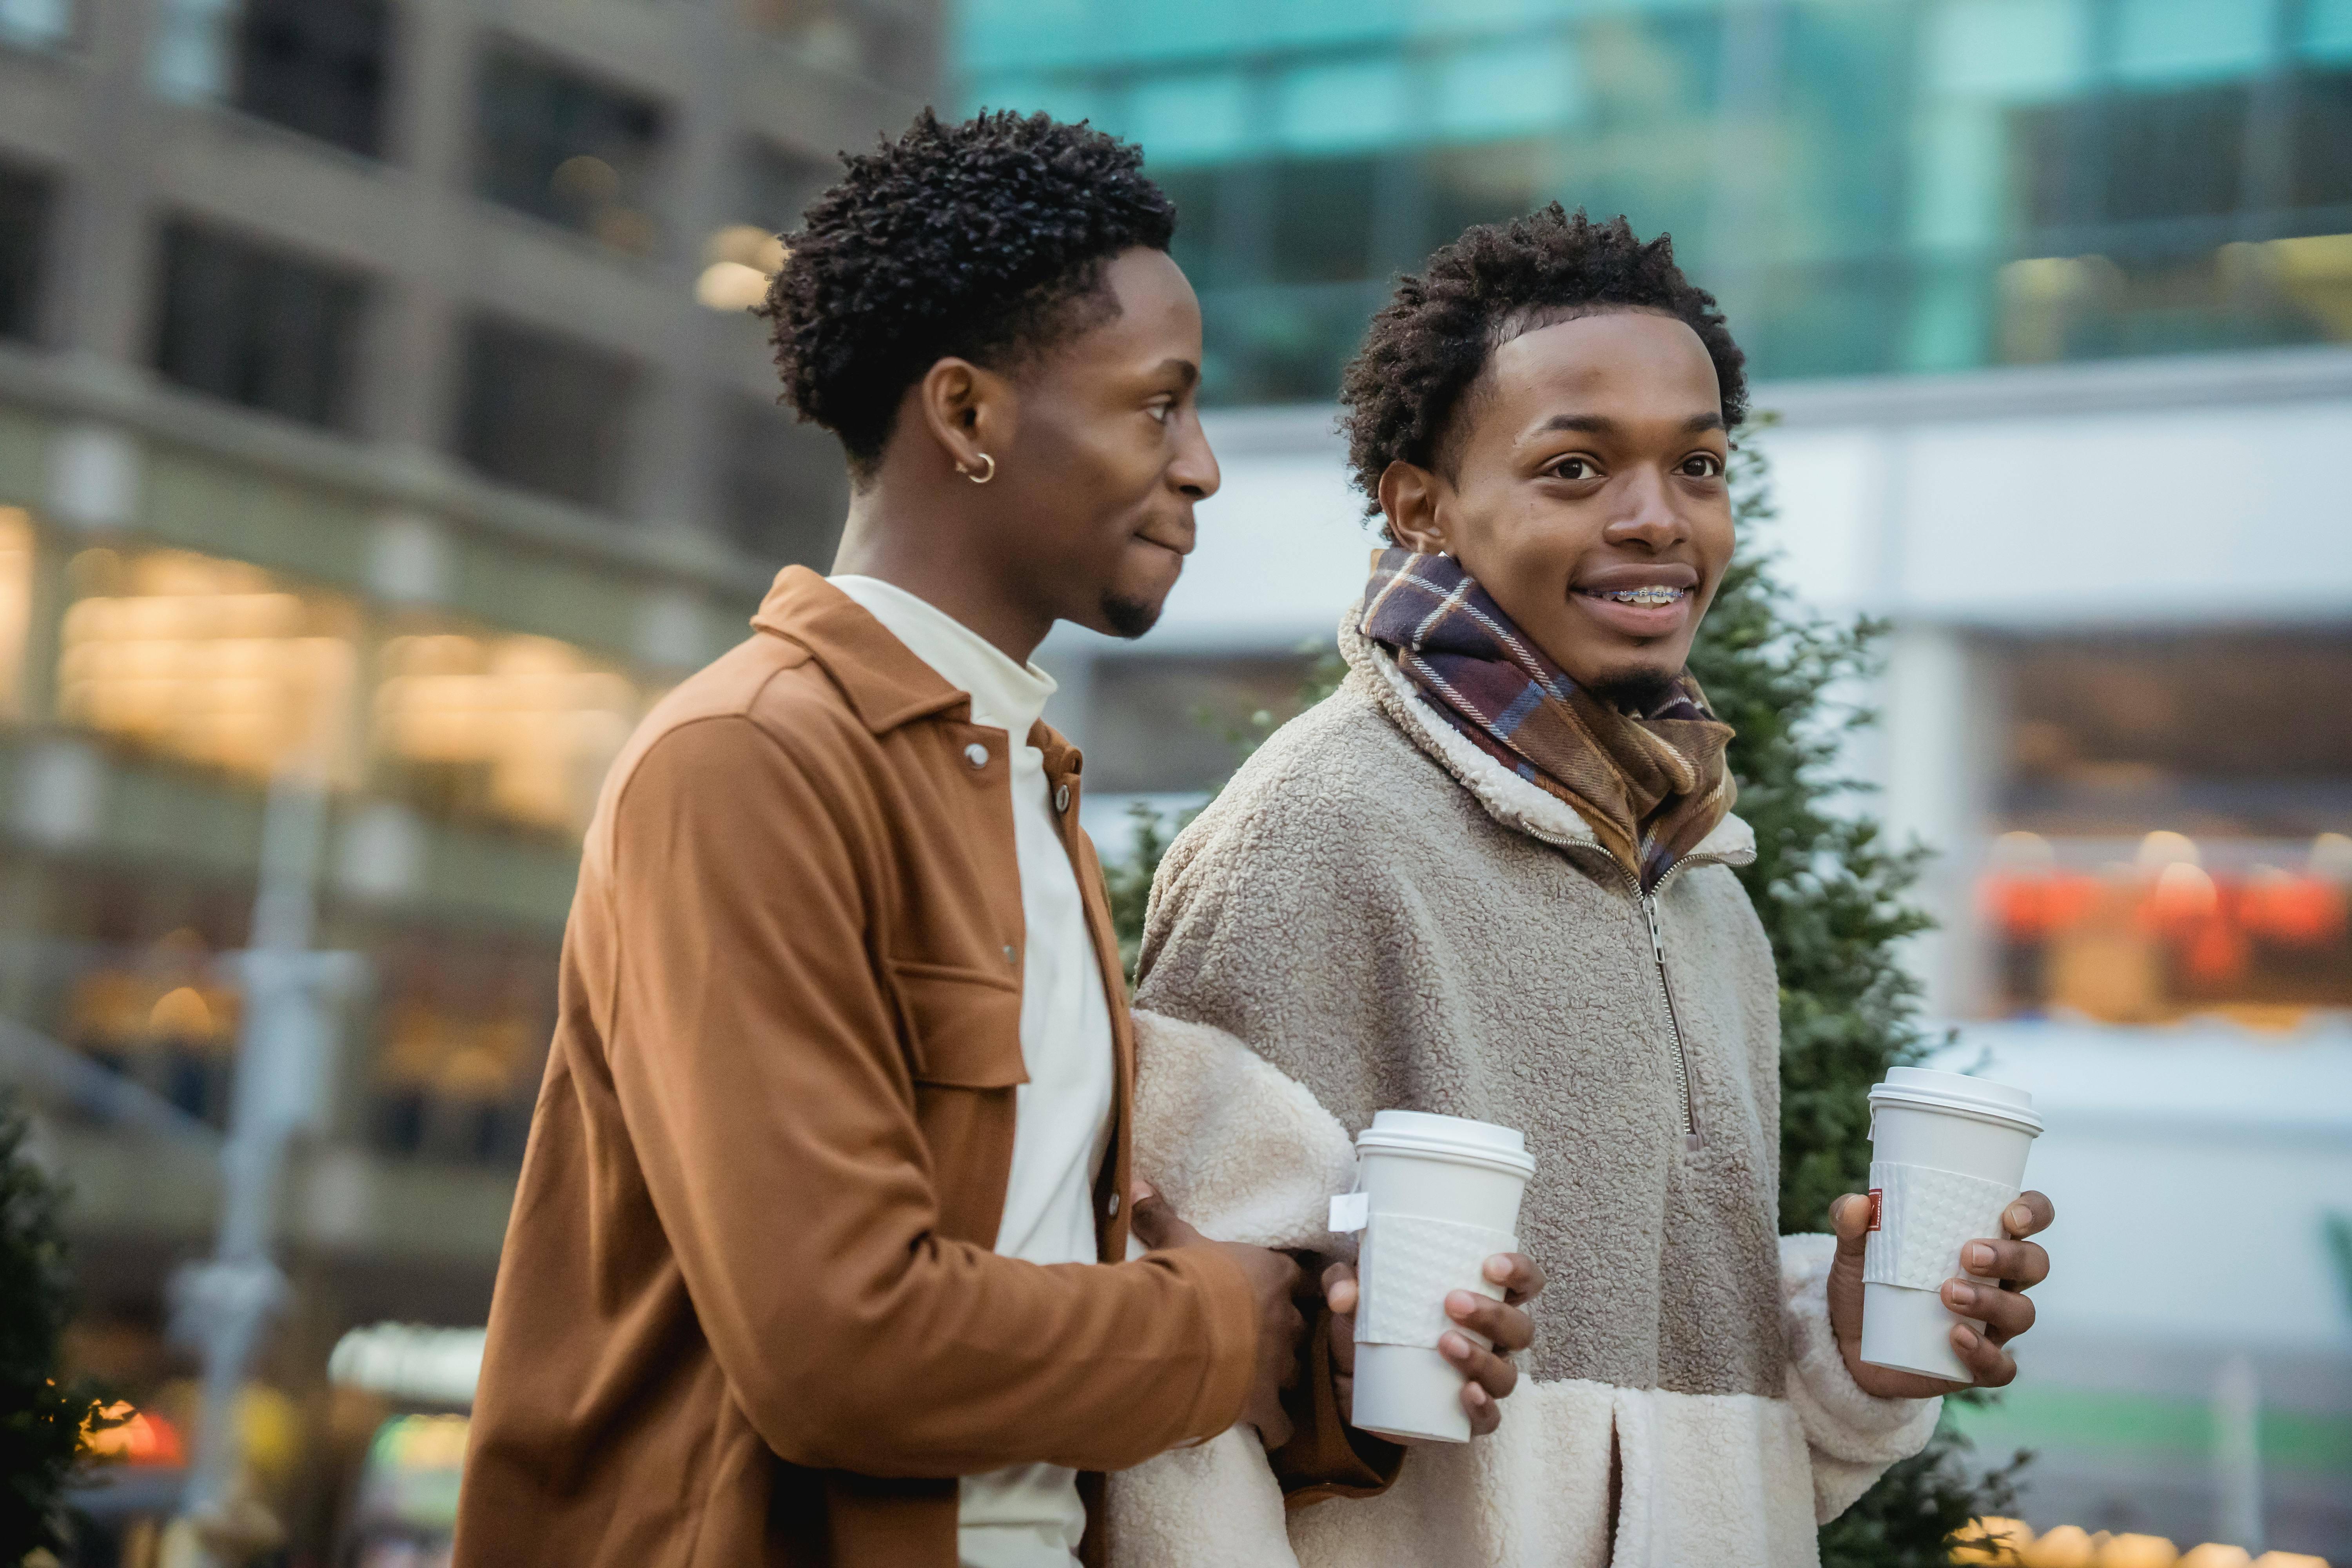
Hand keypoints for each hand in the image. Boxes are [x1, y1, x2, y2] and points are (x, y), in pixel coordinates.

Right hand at [1130, 1182, 1305, 1446]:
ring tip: (1258, 1379)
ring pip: (1295, 1372)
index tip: (1278, 1291)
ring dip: (1280, 1376)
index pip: (1301, 1277)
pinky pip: (1283, 1422)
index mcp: (1273, 1275)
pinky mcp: (1265, 1404)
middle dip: (1285, 1333)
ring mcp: (1279, 1364)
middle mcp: (1285, 1318)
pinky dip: (1275, 1426)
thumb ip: (1160, 1216)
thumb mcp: (1174, 1242)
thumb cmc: (1181, 1282)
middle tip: (1262, 1338)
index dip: (1290, 1285)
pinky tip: (1265, 1428)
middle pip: (1301, 1327)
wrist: (1175, 1337)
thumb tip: (1139, 1182)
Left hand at [1323, 1251, 1544, 1436]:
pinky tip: (1467, 1394)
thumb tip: (1344, 1294)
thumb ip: (1344, 1282)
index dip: (1519, 1271)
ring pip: (1507, 1374)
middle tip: (1452, 1303)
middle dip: (1493, 1314)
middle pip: (1520, 1328)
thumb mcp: (1356, 1296)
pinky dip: (1483, 1408)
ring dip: (1482, 1358)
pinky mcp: (1465, 1417)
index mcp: (1482, 1300)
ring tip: (1446, 1344)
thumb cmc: (1375, 1323)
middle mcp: (1492, 1340)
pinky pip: (1490, 1419)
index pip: (1523, 1283)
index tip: (1490, 1264)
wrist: (1355, 1382)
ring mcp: (1483, 1380)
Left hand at [1827, 1189, 2053, 1396]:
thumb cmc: (1866, 1284)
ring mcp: (1992, 1325)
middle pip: (2035, 1264)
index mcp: (1981, 1241)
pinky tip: (1956, 1338)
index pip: (2027, 1218)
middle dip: (2011, 1257)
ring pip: (2022, 1312)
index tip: (2010, 1214)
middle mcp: (1997, 1281)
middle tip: (1968, 1255)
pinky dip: (1984, 1353)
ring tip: (1949, 1294)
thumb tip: (1859, 1203)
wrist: (1847, 1342)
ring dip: (1991, 1301)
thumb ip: (1850, 1222)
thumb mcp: (1852, 1251)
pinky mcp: (1978, 1365)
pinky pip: (2001, 1366)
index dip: (2033, 1212)